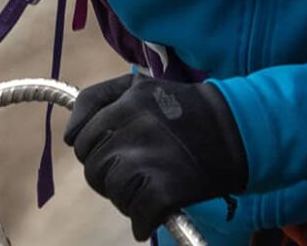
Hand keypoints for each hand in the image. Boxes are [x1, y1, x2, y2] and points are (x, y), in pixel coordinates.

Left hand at [64, 74, 247, 241]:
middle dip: (110, 174)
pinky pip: (137, 218)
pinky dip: (146, 220)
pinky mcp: (164, 190)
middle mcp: (135, 126)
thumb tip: (69, 134)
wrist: (237, 130)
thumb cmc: (185, 110)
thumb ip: (100, 99)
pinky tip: (161, 207)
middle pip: (94, 168)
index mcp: (129, 100)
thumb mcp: (143, 86)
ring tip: (155, 181)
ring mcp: (149, 159)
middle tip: (139, 168)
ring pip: (112, 192)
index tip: (114, 149)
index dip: (93, 148)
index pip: (80, 137)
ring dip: (128, 196)